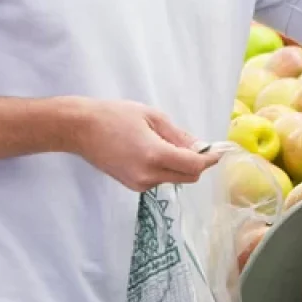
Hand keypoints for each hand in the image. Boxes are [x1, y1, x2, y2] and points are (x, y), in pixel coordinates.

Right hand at [73, 99, 220, 191]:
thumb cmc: (115, 115)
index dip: (210, 159)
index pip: (194, 165)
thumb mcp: (152, 117)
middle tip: (198, 145)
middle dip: (198, 163)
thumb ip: (179, 135)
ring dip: (181, 165)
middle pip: (188, 177)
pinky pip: (159, 179)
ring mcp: (139, 184)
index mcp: (155, 155)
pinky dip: (166, 168)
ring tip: (167, 142)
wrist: (80, 129)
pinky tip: (154, 150)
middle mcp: (148, 176)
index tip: (220, 151)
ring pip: (174, 178)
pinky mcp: (132, 186)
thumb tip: (200, 147)